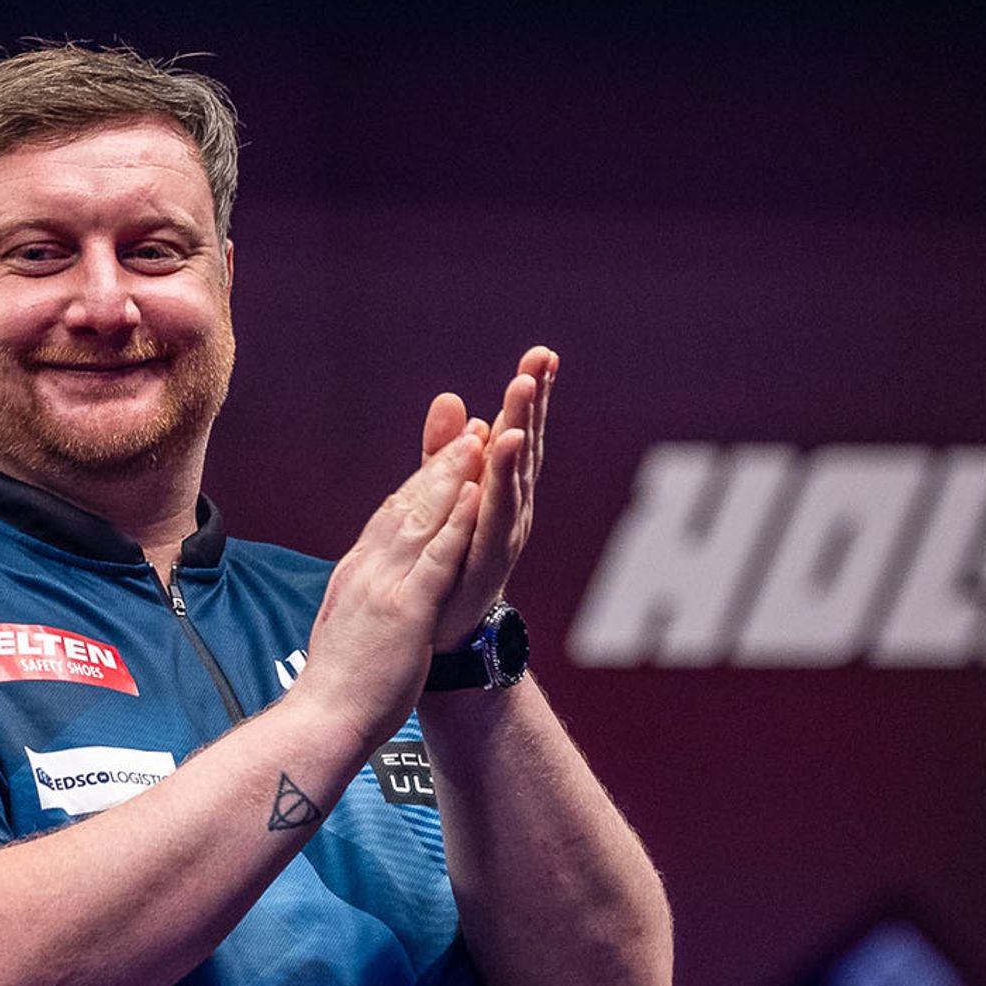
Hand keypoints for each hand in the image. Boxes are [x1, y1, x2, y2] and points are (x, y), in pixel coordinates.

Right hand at [296, 431, 485, 747]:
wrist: (322, 719)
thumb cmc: (337, 687)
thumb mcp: (346, 628)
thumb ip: (358, 598)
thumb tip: (364, 589)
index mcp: (356, 574)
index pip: (389, 517)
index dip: (419, 483)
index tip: (442, 457)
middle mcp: (367, 570)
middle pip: (405, 505)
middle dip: (439, 465)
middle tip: (468, 428)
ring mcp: (384, 587)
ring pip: (421, 519)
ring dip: (451, 477)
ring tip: (478, 440)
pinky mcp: (405, 610)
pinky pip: (436, 558)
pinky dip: (455, 523)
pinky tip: (474, 495)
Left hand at [423, 346, 557, 650]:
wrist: (443, 632)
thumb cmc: (449, 559)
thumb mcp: (447, 494)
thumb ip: (446, 450)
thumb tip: (452, 397)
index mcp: (502, 488)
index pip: (518, 432)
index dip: (531, 395)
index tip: (542, 354)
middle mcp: (512, 507)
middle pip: (525, 446)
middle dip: (533, 403)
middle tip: (540, 361)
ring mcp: (502, 534)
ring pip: (514, 476)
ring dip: (519, 431)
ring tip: (523, 392)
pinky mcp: (484, 559)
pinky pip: (491, 515)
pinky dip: (498, 483)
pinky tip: (501, 452)